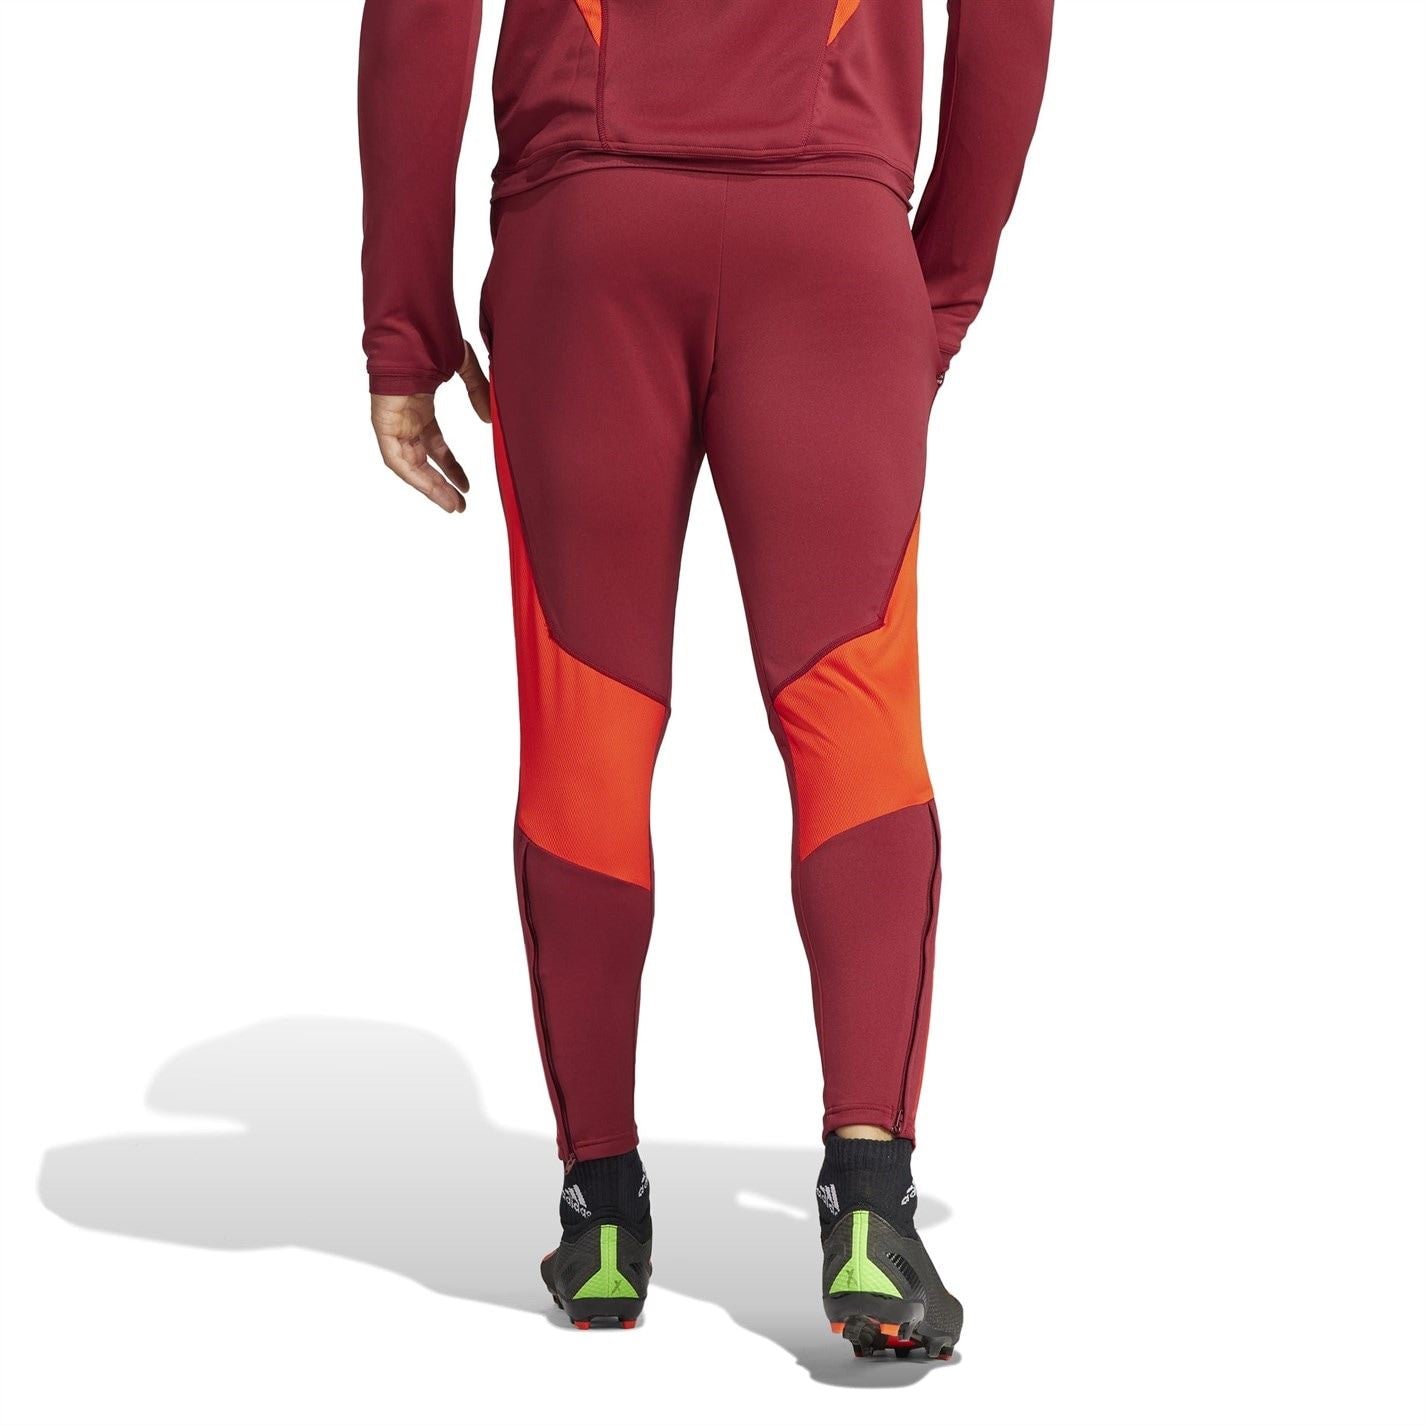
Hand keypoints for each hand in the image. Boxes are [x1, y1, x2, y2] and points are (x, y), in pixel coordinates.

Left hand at [369, 343, 490, 512]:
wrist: (409, 330)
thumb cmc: (430, 339)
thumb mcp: (464, 367)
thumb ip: (479, 391)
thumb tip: (488, 419)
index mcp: (420, 408)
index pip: (436, 446)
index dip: (451, 467)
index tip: (466, 486)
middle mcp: (406, 419)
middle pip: (423, 461)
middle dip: (441, 484)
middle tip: (458, 504)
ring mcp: (394, 422)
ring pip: (409, 466)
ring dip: (429, 487)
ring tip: (450, 505)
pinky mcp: (383, 424)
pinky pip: (396, 459)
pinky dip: (413, 476)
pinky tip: (431, 488)